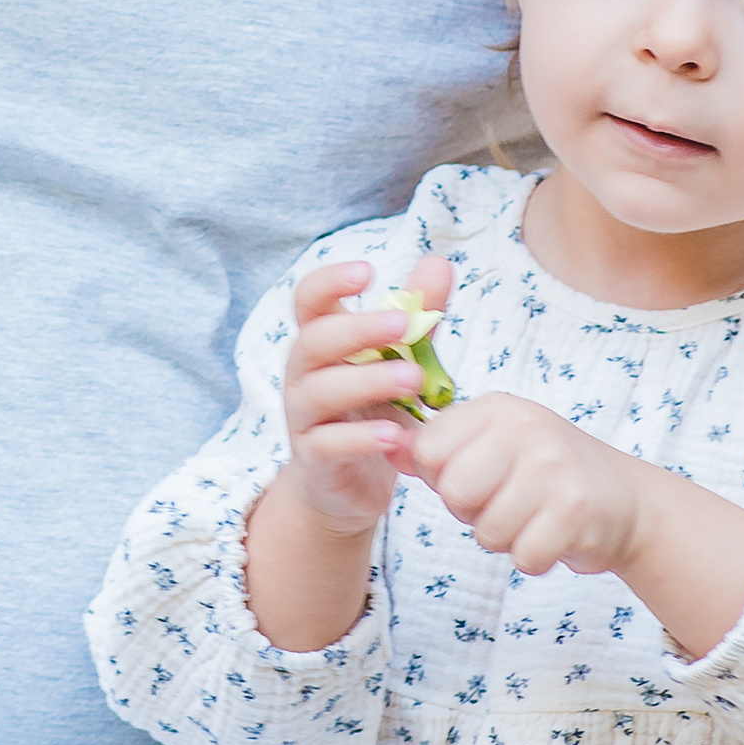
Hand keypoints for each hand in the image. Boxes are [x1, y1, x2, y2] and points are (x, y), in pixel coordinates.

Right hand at [276, 255, 455, 533]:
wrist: (352, 482)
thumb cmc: (373, 409)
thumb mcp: (398, 359)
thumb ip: (417, 315)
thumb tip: (440, 261)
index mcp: (321, 341)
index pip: (308, 300)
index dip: (329, 281)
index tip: (367, 271)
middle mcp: (304, 374)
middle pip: (312, 340)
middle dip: (356, 329)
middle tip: (403, 324)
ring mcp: (304, 417)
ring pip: (321, 390)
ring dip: (367, 381)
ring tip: (414, 379)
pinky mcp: (314, 458)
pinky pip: (328, 444)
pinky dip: (361, 438)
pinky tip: (397, 434)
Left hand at [405, 389, 646, 576]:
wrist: (627, 500)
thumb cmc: (545, 473)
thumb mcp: (493, 444)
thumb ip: (439, 447)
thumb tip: (388, 448)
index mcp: (497, 409)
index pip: (429, 450)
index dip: (441, 478)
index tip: (474, 477)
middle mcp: (525, 429)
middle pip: (454, 493)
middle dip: (471, 513)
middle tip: (505, 503)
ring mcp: (553, 468)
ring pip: (487, 532)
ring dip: (505, 539)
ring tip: (534, 516)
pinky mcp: (575, 512)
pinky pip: (523, 556)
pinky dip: (534, 557)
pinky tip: (553, 534)